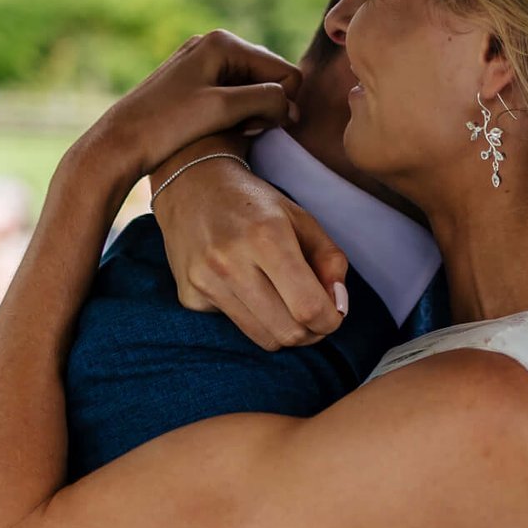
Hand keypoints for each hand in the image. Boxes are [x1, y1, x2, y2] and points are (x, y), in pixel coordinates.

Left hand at [83, 31, 301, 181]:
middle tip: (243, 130)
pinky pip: (232, 93)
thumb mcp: (224, 109)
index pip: (284, 73)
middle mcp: (214, 43)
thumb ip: (267, 100)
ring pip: (252, 87)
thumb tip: (292, 107)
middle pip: (269, 77)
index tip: (257, 127)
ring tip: (229, 129)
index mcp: (223, 42)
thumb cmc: (168, 125)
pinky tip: (216, 126)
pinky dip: (234, 112)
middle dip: (265, 106)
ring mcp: (201, 60)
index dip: (281, 104)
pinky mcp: (192, 79)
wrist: (119, 142)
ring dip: (250, 111)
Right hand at [155, 152, 350, 348]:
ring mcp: (205, 281)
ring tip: (285, 305)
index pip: (308, 307)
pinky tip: (245, 290)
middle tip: (312, 313)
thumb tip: (338, 306)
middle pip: (288, 332)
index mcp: (266, 236)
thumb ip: (330, 260)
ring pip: (264, 339)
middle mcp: (230, 262)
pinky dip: (252, 318)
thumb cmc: (254, 204)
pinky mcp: (189, 297)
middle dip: (311, 332)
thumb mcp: (302, 219)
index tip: (333, 314)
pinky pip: (236, 328)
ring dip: (284, 331)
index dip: (330, 320)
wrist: (192, 188)